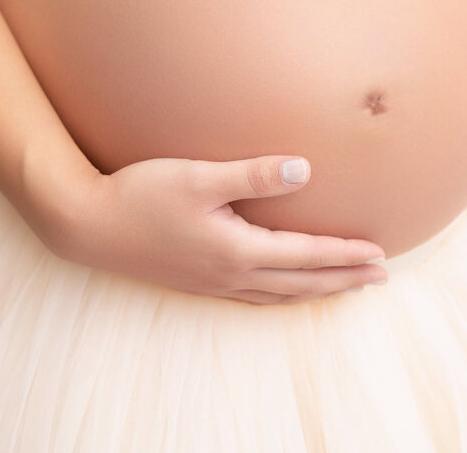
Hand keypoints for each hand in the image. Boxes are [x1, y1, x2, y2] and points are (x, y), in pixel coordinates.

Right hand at [45, 155, 388, 304]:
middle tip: (380, 277)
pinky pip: (255, 297)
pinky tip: (284, 290)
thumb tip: (304, 170)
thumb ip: (253, 174)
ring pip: (279, 295)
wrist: (86, 224)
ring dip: (317, 291)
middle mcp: (230, 275)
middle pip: (301, 283)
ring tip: (344, 287)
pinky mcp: (196, 282)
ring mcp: (212, 283)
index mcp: (237, 251)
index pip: (306, 255)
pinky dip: (283, 295)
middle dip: (343, 279)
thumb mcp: (198, 177)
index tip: (379, 254)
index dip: (345, 255)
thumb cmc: (140, 194)